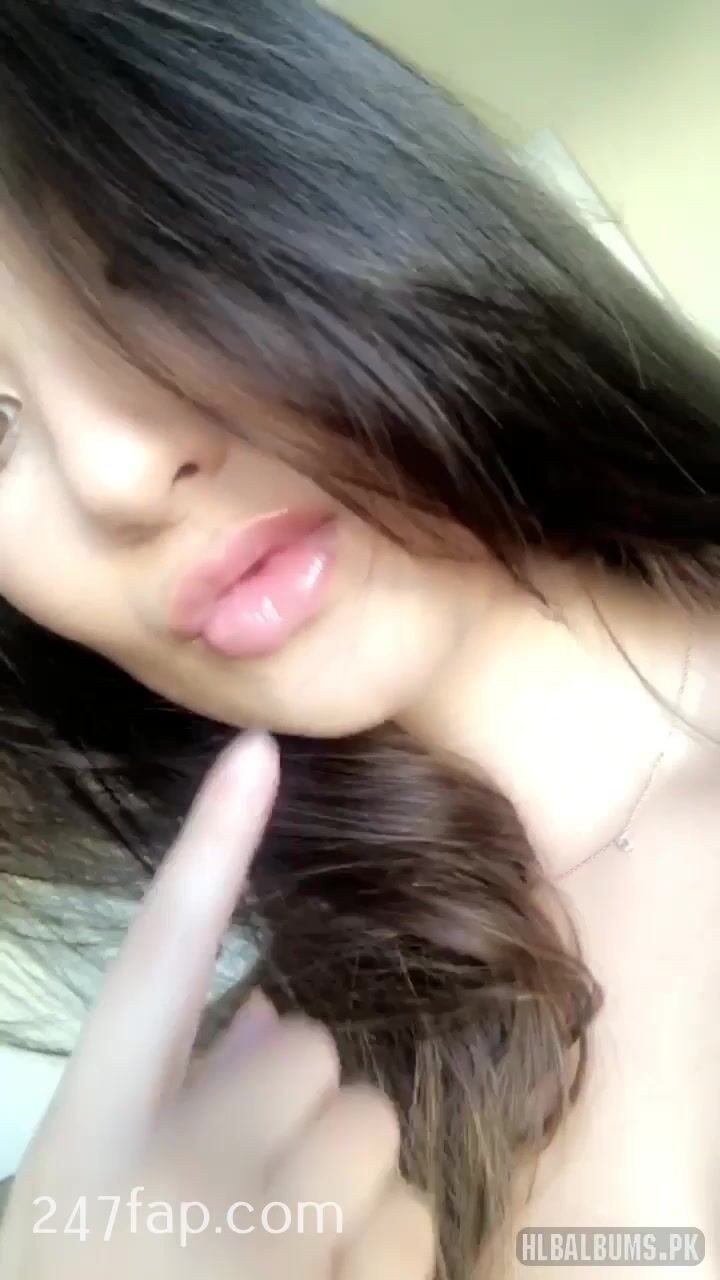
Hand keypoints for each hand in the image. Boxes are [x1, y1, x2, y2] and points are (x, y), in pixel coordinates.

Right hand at [0, 732, 433, 1278]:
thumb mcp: (91, 1190)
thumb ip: (173, 1093)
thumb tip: (270, 1019)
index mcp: (94, 1132)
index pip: (156, 955)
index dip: (211, 846)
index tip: (261, 750)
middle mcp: (174, 1174)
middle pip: (315, 1058)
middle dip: (298, 1106)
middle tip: (248, 1183)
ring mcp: (258, 1247)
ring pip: (376, 1141)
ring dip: (346, 1185)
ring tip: (280, 1253)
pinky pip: (411, 1231)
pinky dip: (382, 1258)